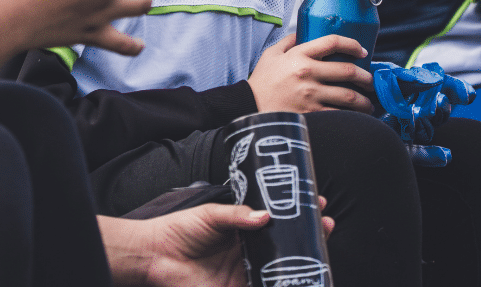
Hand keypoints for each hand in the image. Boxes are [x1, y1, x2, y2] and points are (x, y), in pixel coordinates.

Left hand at [99, 201, 334, 286]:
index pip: (275, 222)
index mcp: (241, 230)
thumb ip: (236, 215)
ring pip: (281, 268)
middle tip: (325, 223)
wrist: (155, 256)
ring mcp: (246, 272)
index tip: (316, 202)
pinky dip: (283, 283)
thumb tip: (266, 215)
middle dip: (308, 235)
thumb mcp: (209, 215)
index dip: (296, 214)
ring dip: (303, 260)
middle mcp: (248, 251)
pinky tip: (303, 277)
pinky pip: (266, 285)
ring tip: (322, 246)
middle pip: (284, 245)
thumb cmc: (178, 231)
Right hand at [248, 33, 373, 113]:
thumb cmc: (262, 81)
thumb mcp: (270, 54)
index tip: (361, 52)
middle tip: (370, 82)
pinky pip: (339, 114)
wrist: (250, 106)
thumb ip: (288, 42)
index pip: (332, 42)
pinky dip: (352, 116)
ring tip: (367, 102)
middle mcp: (307, 73)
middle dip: (366, 77)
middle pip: (348, 71)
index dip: (352, 45)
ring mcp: (310, 95)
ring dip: (364, 100)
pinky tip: (355, 117)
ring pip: (349, 96)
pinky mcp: (311, 113)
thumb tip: (302, 32)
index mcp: (299, 55)